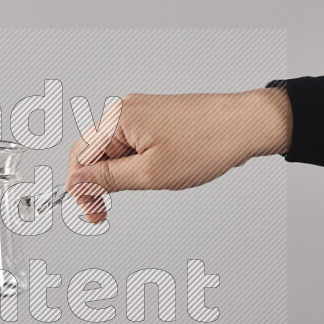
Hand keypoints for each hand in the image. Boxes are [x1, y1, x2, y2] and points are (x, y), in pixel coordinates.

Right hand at [65, 88, 292, 222]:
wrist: (248, 125)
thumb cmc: (208, 143)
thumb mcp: (150, 173)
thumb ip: (107, 179)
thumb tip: (76, 182)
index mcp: (119, 119)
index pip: (81, 156)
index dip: (81, 188)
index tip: (92, 211)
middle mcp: (126, 111)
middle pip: (94, 153)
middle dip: (98, 184)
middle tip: (105, 212)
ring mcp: (142, 114)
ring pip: (114, 152)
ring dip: (119, 176)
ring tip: (145, 187)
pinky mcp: (156, 120)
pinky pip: (133, 146)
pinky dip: (135, 166)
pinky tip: (154, 175)